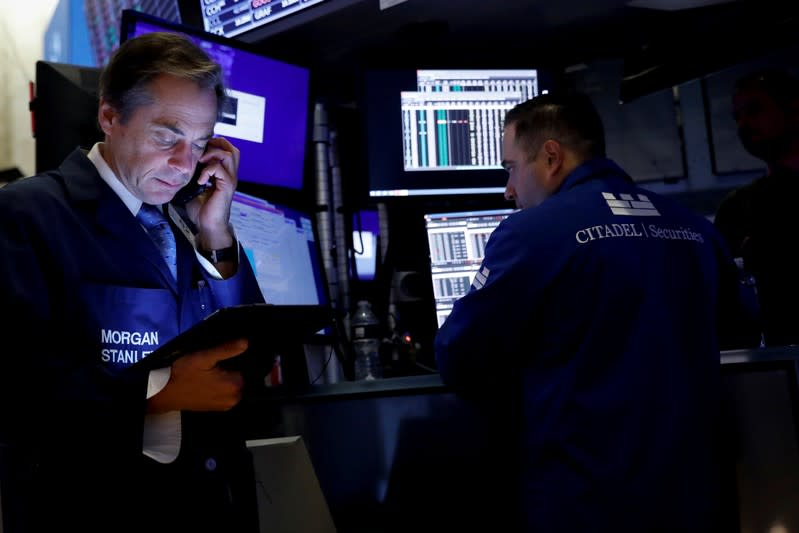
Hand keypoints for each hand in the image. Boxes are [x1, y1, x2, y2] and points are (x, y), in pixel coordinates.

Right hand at [147, 338, 247, 413]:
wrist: (163, 393)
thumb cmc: (183, 373)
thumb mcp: (204, 357)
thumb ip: (227, 350)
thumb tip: (246, 343)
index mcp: (235, 386)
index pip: (248, 367)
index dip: (238, 359)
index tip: (224, 357)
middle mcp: (235, 399)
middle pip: (242, 377)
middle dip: (233, 368)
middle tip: (215, 363)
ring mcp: (226, 405)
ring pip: (234, 385)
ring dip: (227, 377)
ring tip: (211, 371)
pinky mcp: (217, 408)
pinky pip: (226, 392)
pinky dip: (221, 385)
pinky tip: (209, 379)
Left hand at [187, 136, 238, 250]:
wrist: (208, 225)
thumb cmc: (202, 209)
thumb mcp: (195, 186)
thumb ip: (193, 173)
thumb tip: (180, 163)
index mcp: (224, 174)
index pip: (226, 150)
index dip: (213, 146)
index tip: (198, 151)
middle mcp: (230, 175)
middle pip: (232, 149)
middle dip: (216, 146)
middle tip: (201, 153)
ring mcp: (230, 180)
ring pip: (229, 154)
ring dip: (212, 155)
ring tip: (201, 163)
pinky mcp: (227, 186)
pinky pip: (219, 169)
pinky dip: (207, 170)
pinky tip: (200, 180)